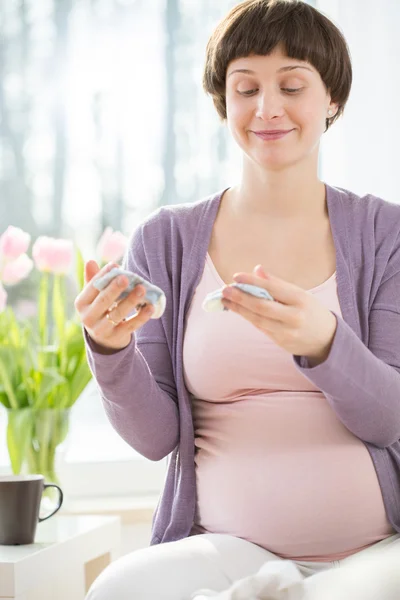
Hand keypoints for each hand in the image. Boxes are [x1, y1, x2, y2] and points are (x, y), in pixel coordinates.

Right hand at [74, 260, 154, 350]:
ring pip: (117, 314)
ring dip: (131, 301)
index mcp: (81, 303)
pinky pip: (130, 326)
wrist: (104, 339)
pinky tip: (150, 307)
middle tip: (126, 277)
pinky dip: (141, 317)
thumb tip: (90, 261)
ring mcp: (101, 330)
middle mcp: (87, 318)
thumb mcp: (94, 296)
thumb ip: (94, 280)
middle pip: (103, 301)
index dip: (103, 276)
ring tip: (142, 289)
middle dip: (115, 289)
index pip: (92, 287)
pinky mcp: (116, 337)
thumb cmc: (100, 309)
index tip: (115, 266)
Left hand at [221, 265, 336, 364]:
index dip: (253, 282)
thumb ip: (277, 283)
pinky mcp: (282, 342)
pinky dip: (248, 317)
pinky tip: (238, 310)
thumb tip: (257, 270)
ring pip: (258, 320)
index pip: (273, 288)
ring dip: (239, 309)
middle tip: (225, 289)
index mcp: (301, 299)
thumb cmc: (310, 310)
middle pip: (263, 306)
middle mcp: (295, 316)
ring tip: (225, 300)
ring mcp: (288, 332)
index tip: (236, 276)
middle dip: (241, 297)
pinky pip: (261, 328)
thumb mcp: (300, 294)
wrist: (327, 339)